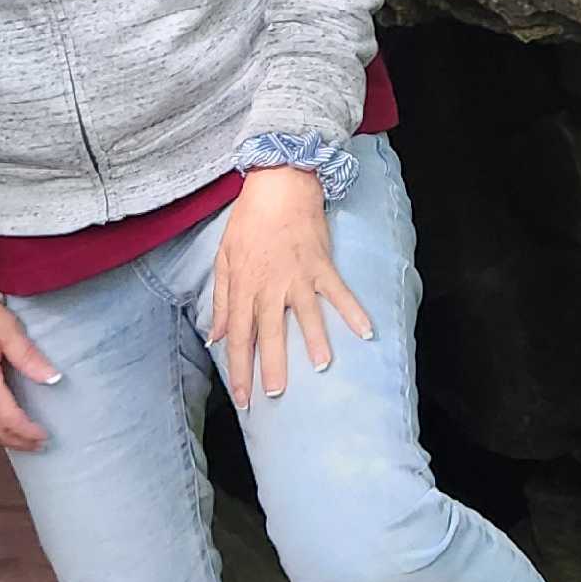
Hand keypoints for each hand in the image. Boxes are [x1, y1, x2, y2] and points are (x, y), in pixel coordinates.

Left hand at [205, 166, 373, 409]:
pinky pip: (339, 292)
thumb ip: (220, 300)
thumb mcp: (223, 258)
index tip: (243, 397)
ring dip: (315, 341)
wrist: (278, 184)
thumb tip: (215, 336)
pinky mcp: (321, 264)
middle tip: (276, 394)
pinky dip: (353, 311)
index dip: (239, 368)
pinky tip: (366, 332)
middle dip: (272, 366)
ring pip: (306, 315)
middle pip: (270, 332)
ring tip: (322, 367)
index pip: (238, 335)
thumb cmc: (248, 221)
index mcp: (243, 286)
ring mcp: (298, 275)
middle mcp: (270, 285)